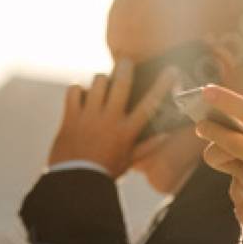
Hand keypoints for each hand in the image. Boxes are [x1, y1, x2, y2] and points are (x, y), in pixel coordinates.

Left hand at [47, 60, 175, 173]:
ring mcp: (90, 116)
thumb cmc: (104, 172)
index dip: (163, 85)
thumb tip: (165, 136)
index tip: (171, 70)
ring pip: (98, 82)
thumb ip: (147, 147)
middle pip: (121, 83)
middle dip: (125, 68)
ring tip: (101, 83)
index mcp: (128, 131)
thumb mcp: (128, 161)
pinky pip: (74, 91)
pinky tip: (80, 94)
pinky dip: (77, 89)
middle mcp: (110, 119)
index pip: (150, 104)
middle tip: (126, 62)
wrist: (75, 181)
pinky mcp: (71, 116)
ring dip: (101, 80)